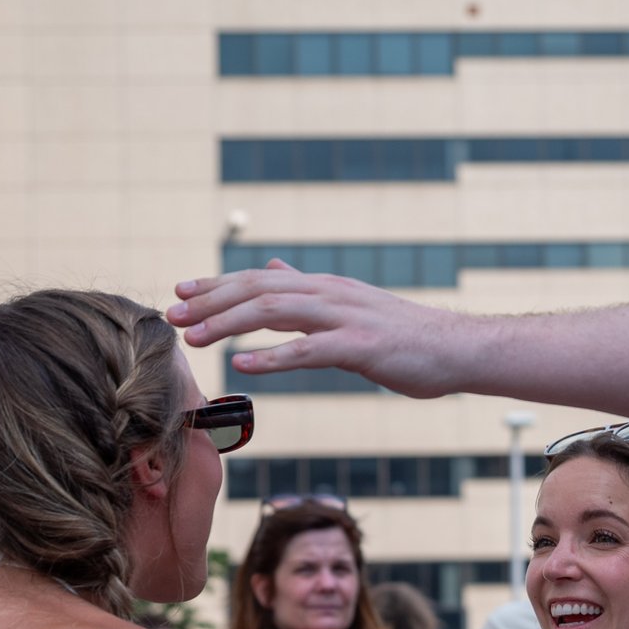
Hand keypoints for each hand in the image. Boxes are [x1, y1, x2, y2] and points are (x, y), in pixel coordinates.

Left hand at [167, 264, 464, 397]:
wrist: (456, 348)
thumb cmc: (404, 335)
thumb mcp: (349, 304)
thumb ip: (308, 289)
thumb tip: (274, 264)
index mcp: (322, 287)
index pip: (259, 278)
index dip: (217, 284)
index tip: (180, 292)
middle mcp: (328, 293)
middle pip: (257, 289)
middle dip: (211, 301)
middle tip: (171, 315)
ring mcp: (343, 317)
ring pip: (274, 312)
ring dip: (229, 324)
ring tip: (194, 338)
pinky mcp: (360, 346)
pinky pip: (308, 350)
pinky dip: (271, 356)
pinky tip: (241, 364)